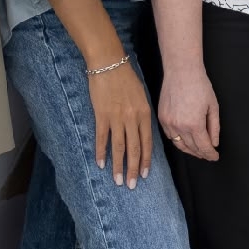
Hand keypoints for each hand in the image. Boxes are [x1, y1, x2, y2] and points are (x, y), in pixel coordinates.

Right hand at [88, 53, 156, 184]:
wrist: (109, 63)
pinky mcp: (101, 115)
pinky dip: (101, 152)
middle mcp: (132, 118)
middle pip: (133, 149)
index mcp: (144, 114)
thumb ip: (142, 115)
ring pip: (118, 147)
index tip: (144, 174)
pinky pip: (102, 138)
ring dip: (118, 166)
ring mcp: (116, 117)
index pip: (147, 143)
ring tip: (117, 180)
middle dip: (132, 169)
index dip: (145, 160)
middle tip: (131, 185)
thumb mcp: (141, 96)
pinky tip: (101, 164)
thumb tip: (142, 133)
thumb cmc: (126, 78)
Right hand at [157, 68, 219, 165]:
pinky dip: (178, 141)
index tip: (214, 156)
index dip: (210, 154)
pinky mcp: (161, 118)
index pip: (203, 147)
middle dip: (201, 153)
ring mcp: (168, 123)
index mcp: (194, 124)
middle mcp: (179, 127)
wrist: (181, 71)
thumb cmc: (199, 85)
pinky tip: (184, 140)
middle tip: (207, 154)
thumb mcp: (213, 107)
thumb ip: (214, 127)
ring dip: (189, 149)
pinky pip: (169, 136)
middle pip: (191, 148)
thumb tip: (214, 143)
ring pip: (178, 144)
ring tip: (197, 150)